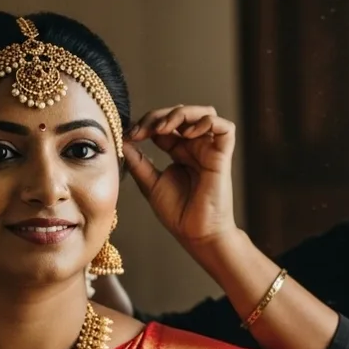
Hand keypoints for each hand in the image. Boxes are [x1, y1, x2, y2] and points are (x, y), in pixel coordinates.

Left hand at [123, 105, 238, 246]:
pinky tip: (186, 134)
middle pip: (182, 113)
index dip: (147, 122)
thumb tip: (124, 140)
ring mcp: (210, 150)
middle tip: (142, 131)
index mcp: (180, 152)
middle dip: (159, 115)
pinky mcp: (223, 156)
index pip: (165, 123)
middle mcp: (196, 147)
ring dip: (182, 113)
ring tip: (163, 128)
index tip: (130, 136)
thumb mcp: (150, 183)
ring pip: (205, 113)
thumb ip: (138, 162)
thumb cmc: (178, 214)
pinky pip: (225, 127)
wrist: (196, 235)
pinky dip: (206, 122)